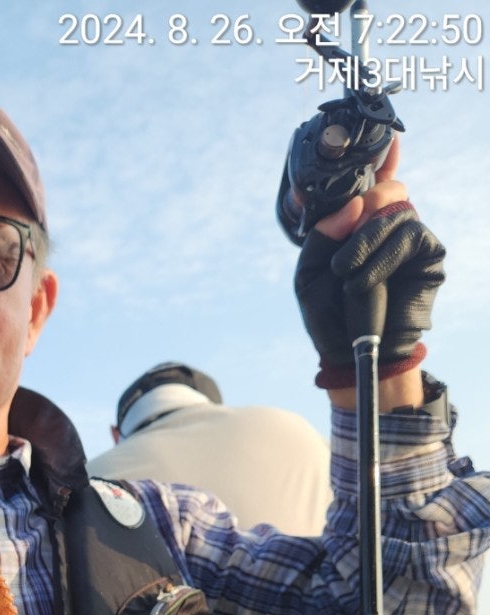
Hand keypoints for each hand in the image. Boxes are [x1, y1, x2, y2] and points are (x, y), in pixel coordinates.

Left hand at [293, 140, 445, 389]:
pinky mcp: (428, 255)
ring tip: (347, 274)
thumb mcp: (309, 275)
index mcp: (357, 226)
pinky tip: (363, 279)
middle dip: (367, 202)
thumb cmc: (329, 316)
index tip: (388, 138)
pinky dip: (381, 255)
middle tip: (349, 230)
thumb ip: (321, 237)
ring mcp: (410, 238)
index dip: (380, 158)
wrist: (350, 354)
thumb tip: (353, 205)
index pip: (371, 184)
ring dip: (365, 241)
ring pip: (396, 211)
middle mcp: (386, 227)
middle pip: (389, 188)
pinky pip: (408, 236)